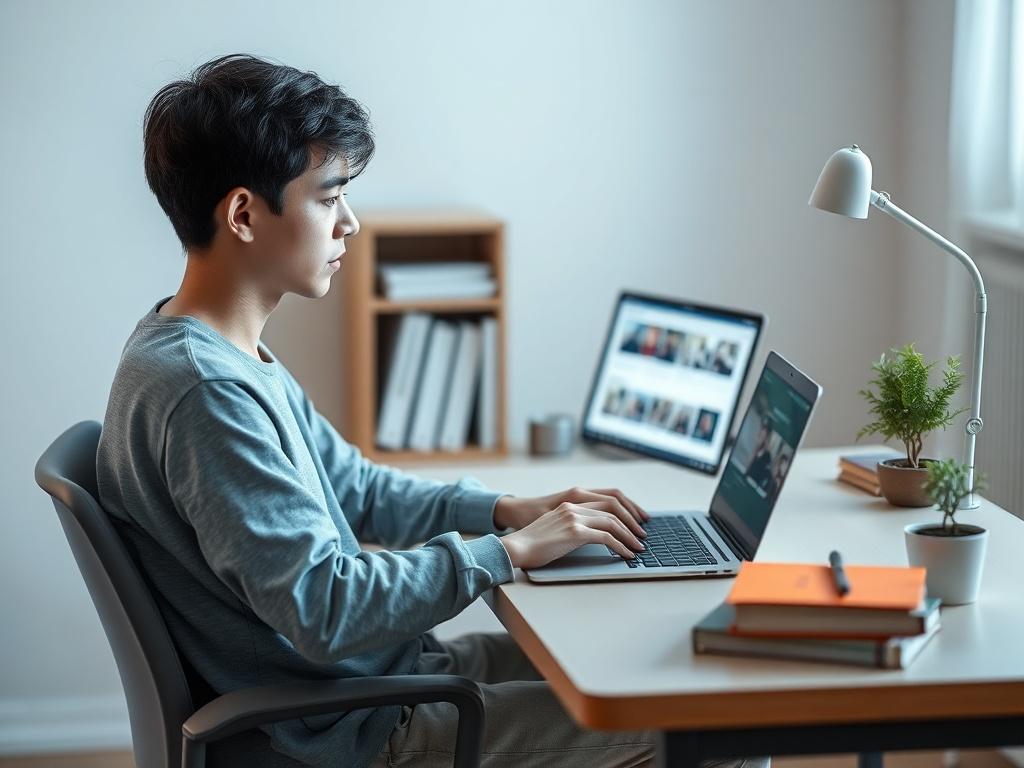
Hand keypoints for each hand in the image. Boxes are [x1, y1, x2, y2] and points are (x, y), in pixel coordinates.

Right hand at [499, 502, 648, 568]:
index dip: (626, 509)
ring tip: (638, 547)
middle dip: (632, 521)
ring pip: (613, 522)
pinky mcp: (574, 532)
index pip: (607, 499)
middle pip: (614, 507)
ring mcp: (574, 518)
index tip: (637, 520)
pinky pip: (606, 537)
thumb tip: (592, 535)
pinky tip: (626, 554)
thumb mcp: (555, 527)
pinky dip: (620, 546)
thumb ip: (572, 525)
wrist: (515, 547)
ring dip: (629, 535)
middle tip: (642, 534)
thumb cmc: (533, 543)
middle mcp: (574, 506)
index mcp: (570, 503)